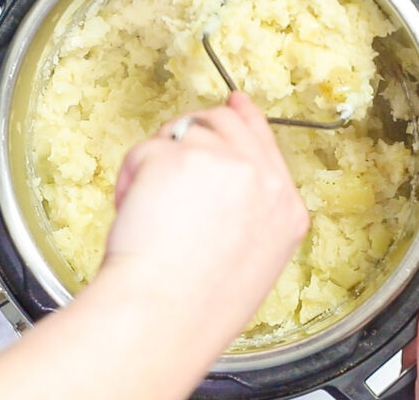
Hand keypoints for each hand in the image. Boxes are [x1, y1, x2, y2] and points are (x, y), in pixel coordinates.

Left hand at [105, 91, 309, 345]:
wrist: (166, 315)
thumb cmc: (198, 306)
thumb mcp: (254, 263)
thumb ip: (250, 213)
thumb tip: (230, 179)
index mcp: (286, 210)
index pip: (267, 142)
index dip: (245, 118)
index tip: (234, 104)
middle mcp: (262, 179)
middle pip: (226, 122)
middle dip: (193, 133)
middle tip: (168, 156)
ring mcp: (221, 161)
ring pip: (183, 130)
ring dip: (158, 159)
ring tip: (149, 205)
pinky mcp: (177, 156)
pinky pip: (147, 149)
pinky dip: (132, 175)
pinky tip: (135, 207)